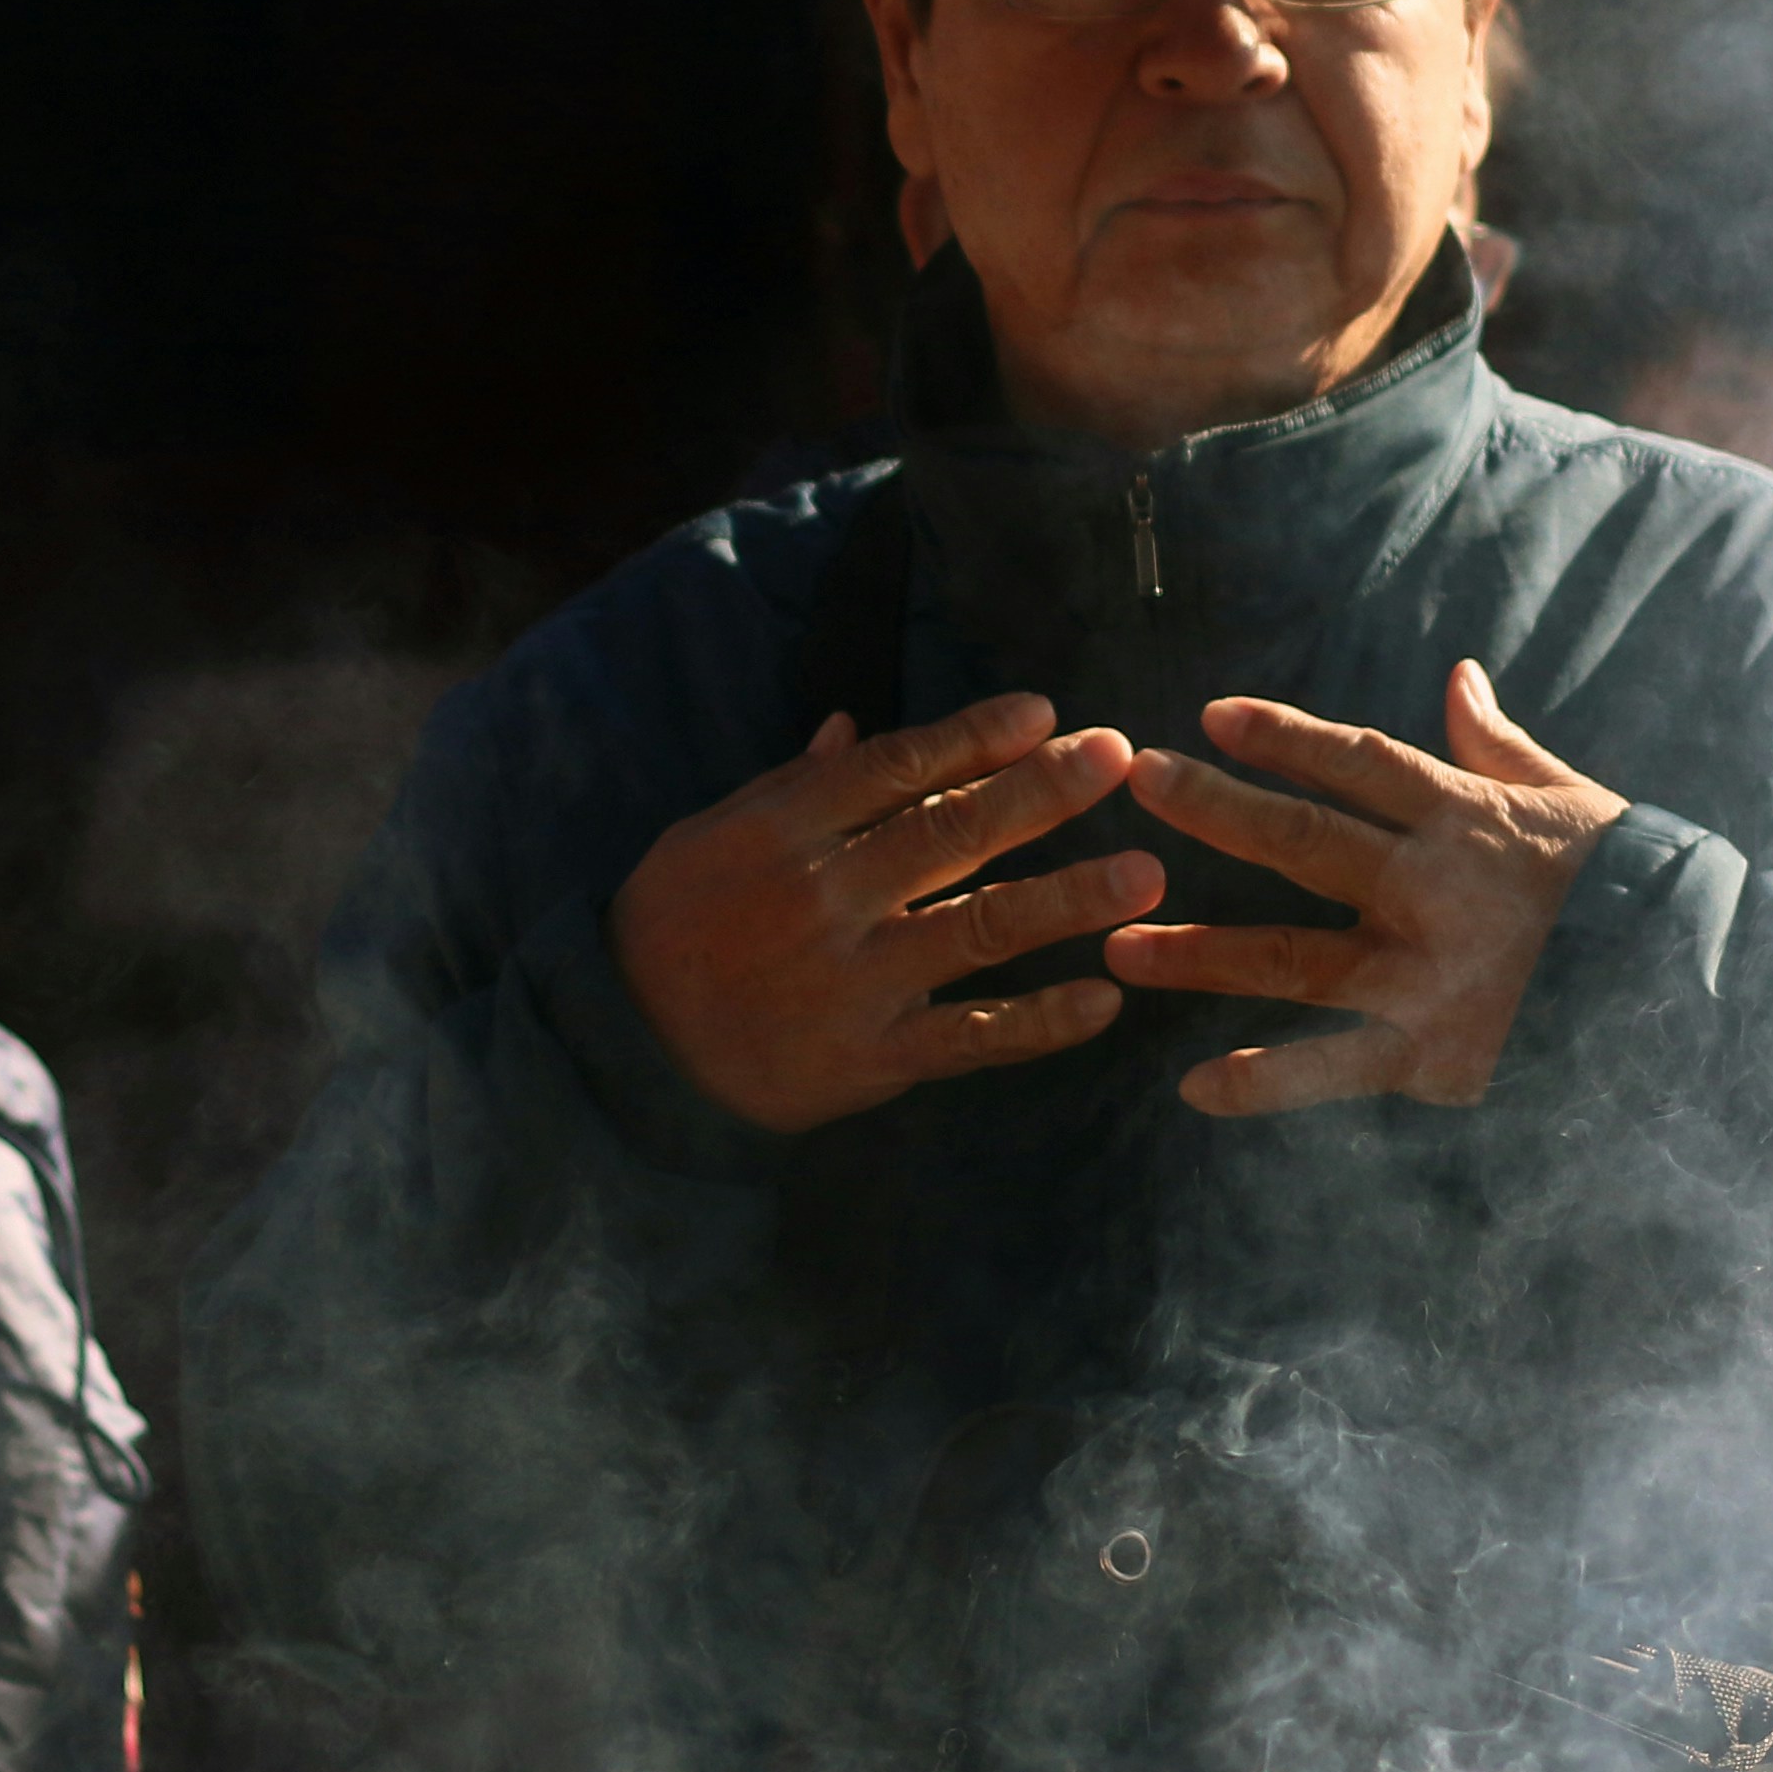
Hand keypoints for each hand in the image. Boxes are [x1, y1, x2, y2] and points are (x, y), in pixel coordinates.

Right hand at [608, 691, 1160, 1132]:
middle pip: (952, 832)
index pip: (896, 768)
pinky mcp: (872, 1057)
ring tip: (1145, 873)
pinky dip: (1039, 1021)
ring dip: (1068, 899)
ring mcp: (854, 979)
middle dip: (1041, 791)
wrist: (628, 1048)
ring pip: (979, 929)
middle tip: (1117, 756)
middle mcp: (827, 896)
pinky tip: (1104, 999)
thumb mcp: (713, 837)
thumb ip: (792, 787)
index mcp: (787, 830)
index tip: (1044, 714)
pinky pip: (971, 1035)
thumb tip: (851, 727)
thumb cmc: (676, 925)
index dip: (974, 737)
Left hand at [1107, 661, 1624, 1114]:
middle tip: (1137, 783)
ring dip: (1201, 953)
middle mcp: (1431, 888)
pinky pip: (1333, 1069)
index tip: (1213, 717)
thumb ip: (1498, 746)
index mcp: (1465, 818)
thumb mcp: (1572, 800)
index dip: (1284, 736)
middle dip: (1215, 810)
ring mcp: (1425, 974)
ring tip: (1120, 947)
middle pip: (1303, 839)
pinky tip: (1196, 1086)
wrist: (1689, 988)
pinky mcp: (1434, 1052)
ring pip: (1292, 957)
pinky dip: (1264, 1083)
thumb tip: (1459, 677)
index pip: (1358, 762)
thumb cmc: (1631, 885)